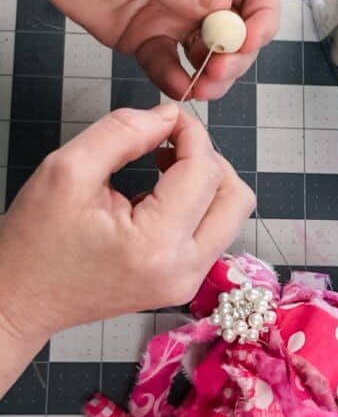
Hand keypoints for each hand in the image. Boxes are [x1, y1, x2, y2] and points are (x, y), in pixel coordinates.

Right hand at [0, 104, 254, 393]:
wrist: (20, 300)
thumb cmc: (35, 240)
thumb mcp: (67, 169)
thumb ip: (123, 131)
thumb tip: (168, 116)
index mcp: (156, 244)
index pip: (205, 171)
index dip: (191, 133)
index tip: (165, 118)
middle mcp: (183, 270)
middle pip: (236, 197)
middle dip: (208, 158)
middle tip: (168, 145)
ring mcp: (187, 283)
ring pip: (230, 215)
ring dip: (205, 182)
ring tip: (161, 168)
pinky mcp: (183, 285)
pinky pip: (212, 233)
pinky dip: (196, 205)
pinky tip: (156, 196)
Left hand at [32, 0, 280, 99]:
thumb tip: (226, 8)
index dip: (262, 17)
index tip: (250, 40)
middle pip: (237, 30)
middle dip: (235, 55)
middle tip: (220, 71)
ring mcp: (173, 15)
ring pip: (208, 55)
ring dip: (211, 75)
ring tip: (202, 89)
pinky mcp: (146, 39)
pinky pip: (169, 66)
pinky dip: (176, 81)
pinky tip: (176, 88)